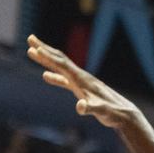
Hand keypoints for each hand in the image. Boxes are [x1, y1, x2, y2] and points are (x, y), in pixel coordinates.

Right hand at [27, 35, 141, 128]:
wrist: (123, 114)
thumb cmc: (112, 112)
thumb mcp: (100, 111)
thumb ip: (89, 108)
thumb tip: (80, 107)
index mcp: (82, 79)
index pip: (62, 65)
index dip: (48, 57)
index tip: (35, 48)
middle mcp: (80, 76)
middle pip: (59, 59)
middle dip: (44, 49)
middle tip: (30, 38)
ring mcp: (81, 82)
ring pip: (60, 67)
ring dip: (46, 59)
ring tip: (33, 52)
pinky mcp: (81, 89)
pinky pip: (64, 79)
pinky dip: (54, 76)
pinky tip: (45, 75)